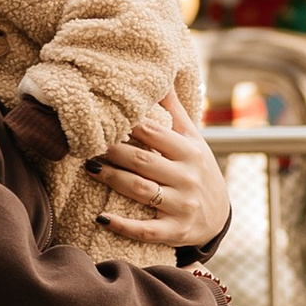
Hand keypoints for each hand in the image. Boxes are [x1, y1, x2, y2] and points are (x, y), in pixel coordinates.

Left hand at [93, 92, 229, 251]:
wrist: (219, 218)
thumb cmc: (197, 170)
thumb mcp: (192, 140)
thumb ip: (174, 110)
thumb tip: (161, 74)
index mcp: (191, 151)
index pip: (155, 133)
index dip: (128, 124)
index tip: (103, 116)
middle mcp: (188, 178)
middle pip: (143, 160)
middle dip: (113, 151)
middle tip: (86, 142)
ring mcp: (182, 206)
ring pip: (142, 191)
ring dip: (113, 179)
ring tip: (89, 168)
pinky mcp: (176, 231)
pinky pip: (146, 230)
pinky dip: (123, 225)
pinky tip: (100, 218)